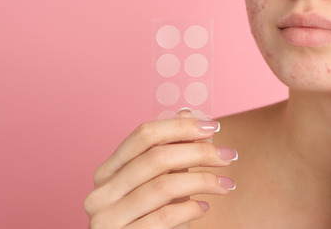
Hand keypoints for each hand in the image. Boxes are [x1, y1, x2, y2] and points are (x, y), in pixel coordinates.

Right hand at [84, 110, 237, 227]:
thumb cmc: (151, 219)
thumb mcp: (161, 183)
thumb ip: (171, 151)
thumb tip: (188, 112)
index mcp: (107, 172)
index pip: (143, 136)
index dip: (180, 127)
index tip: (213, 127)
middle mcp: (101, 193)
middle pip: (156, 158)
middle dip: (199, 152)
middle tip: (229, 156)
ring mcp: (107, 219)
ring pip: (163, 186)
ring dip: (203, 181)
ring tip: (226, 184)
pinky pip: (164, 216)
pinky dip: (190, 208)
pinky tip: (204, 207)